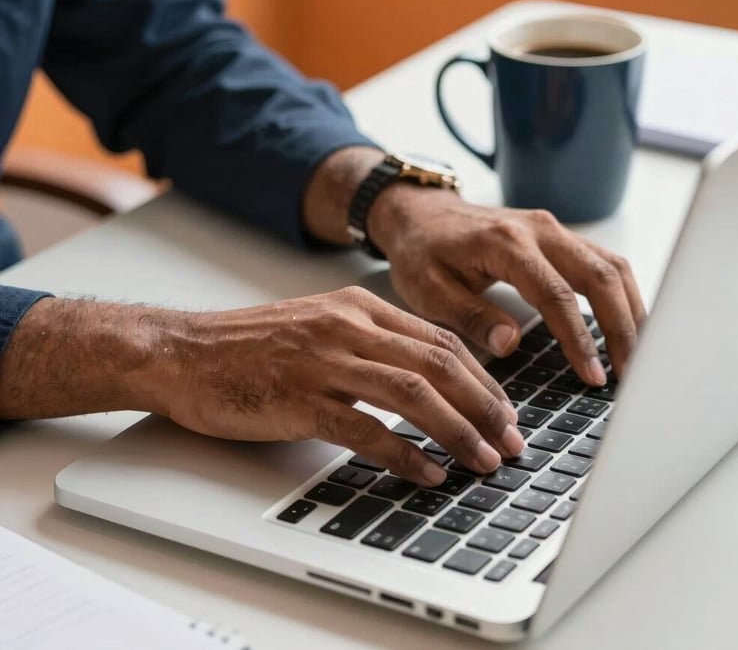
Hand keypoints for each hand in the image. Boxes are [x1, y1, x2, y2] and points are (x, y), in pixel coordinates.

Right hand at [162, 287, 522, 484]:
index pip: (439, 340)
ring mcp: (323, 361)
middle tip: (510, 440)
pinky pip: (365, 429)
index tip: (504, 409)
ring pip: (412, 393)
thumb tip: (424, 377)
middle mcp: (347, 327)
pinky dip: (403, 453)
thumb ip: (369, 341)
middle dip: (484, 405)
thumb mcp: (320, 324)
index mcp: (358, 307)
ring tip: (482, 460)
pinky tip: (426, 473)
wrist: (184, 352)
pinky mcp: (299, 399)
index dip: (482, 378)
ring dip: (456, 430)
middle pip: (437, 364)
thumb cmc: (251, 344)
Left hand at [368, 186, 645, 383]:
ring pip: (611, 265)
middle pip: (601, 275)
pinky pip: (602, 262)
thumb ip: (470, 316)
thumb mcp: (428, 290)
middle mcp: (538, 229)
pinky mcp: (557, 235)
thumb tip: (511, 343)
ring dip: (630, 310)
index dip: (579, 339)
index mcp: (505, 243)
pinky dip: (619, 294)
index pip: (557, 295)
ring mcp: (552, 228)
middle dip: (623, 327)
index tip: (594, 376)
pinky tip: (625, 324)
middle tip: (632, 372)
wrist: (420, 214)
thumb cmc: (421, 252)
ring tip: (638, 354)